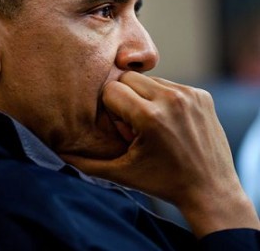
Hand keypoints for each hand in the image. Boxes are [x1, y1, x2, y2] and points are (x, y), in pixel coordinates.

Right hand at [61, 71, 259, 236]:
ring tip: (151, 124)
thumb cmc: (162, 182)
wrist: (210, 190)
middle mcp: (171, 100)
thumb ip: (85, 162)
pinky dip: (162, 99)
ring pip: (148, 80)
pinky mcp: (202, 95)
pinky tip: (168, 122)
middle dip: (123, 98)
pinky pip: (169, 85)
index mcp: (150, 117)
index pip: (111, 90)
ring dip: (143, 97)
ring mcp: (190, 95)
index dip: (109, 109)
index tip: (121, 129)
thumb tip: (57, 152)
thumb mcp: (120, 174)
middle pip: (127, 79)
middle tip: (132, 124)